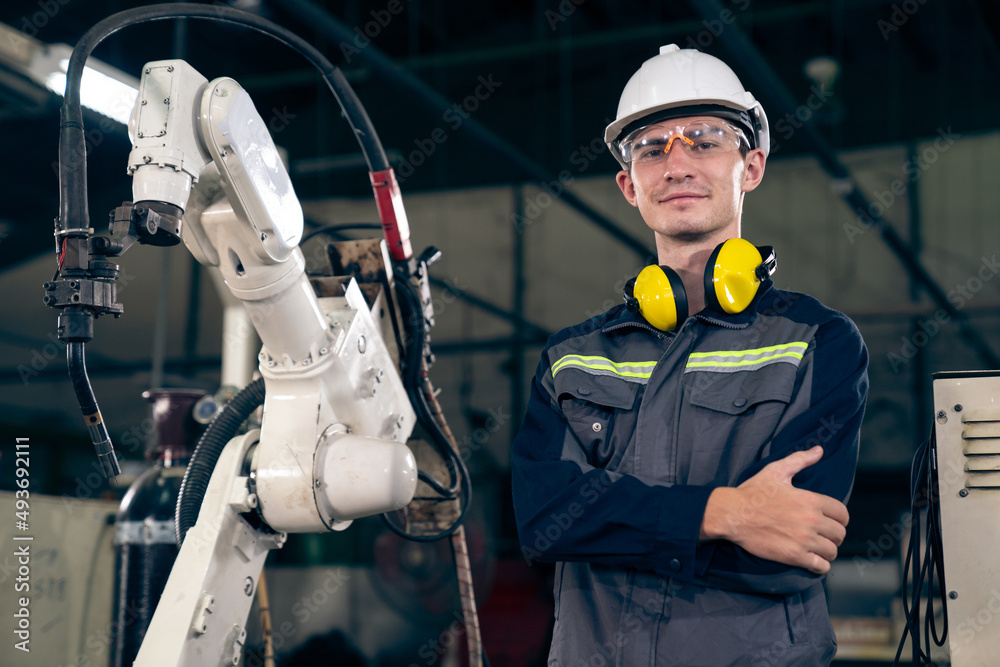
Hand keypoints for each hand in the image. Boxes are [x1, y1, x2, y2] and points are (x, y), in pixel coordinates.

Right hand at [700, 446, 848, 574]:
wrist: (732, 514)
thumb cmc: (753, 492)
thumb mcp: (776, 471)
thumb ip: (800, 460)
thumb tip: (819, 451)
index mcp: (811, 500)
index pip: (842, 514)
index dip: (839, 518)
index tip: (831, 521)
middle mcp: (811, 520)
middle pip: (839, 534)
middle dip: (833, 535)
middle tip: (822, 535)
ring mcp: (803, 540)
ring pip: (832, 551)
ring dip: (827, 551)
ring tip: (817, 548)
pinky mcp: (794, 556)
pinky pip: (820, 566)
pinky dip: (820, 565)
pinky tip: (812, 560)